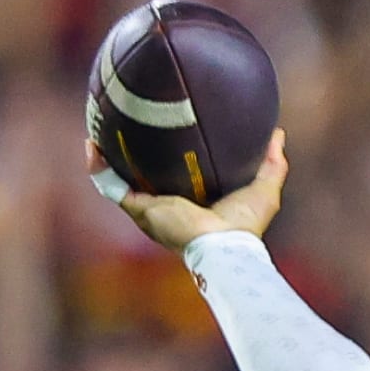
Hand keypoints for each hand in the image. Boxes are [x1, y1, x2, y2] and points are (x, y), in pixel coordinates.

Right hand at [86, 127, 287, 251]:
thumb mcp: (264, 188)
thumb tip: (278, 133)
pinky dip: (98, 167)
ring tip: (98, 129)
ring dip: (106, 157)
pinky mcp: (141, 211)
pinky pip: (111, 186)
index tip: (161, 135)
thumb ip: (272, 163)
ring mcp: (151, 211)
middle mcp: (167, 208)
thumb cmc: (245, 227)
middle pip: (142, 178)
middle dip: (130, 155)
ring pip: (120, 181)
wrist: (225, 246)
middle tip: (124, 124)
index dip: (164, 160)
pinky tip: (91, 144)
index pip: (172, 178)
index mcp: (191, 204)